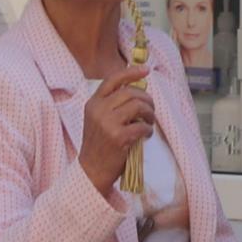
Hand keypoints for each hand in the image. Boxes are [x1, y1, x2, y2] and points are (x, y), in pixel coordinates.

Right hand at [78, 75, 157, 193]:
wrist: (91, 171)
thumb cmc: (99, 145)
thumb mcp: (98, 120)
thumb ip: (112, 104)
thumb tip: (138, 90)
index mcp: (93, 103)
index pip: (113, 80)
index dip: (131, 72)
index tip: (146, 70)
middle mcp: (98, 110)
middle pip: (131, 92)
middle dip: (147, 99)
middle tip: (150, 110)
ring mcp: (108, 123)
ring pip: (138, 106)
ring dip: (149, 113)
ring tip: (149, 122)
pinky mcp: (118, 137)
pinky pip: (142, 126)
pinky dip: (148, 129)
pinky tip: (145, 135)